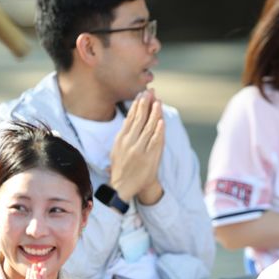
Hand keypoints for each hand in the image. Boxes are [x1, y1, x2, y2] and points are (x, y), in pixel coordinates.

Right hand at [109, 90, 165, 205]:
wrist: (123, 186)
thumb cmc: (122, 166)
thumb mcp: (117, 148)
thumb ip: (125, 134)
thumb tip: (131, 117)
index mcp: (120, 139)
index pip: (130, 118)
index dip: (137, 105)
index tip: (142, 94)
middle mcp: (129, 143)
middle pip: (139, 120)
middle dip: (145, 104)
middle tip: (151, 92)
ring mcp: (139, 150)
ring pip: (148, 128)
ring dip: (154, 114)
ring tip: (158, 102)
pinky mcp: (148, 158)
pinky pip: (155, 142)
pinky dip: (158, 131)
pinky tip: (161, 121)